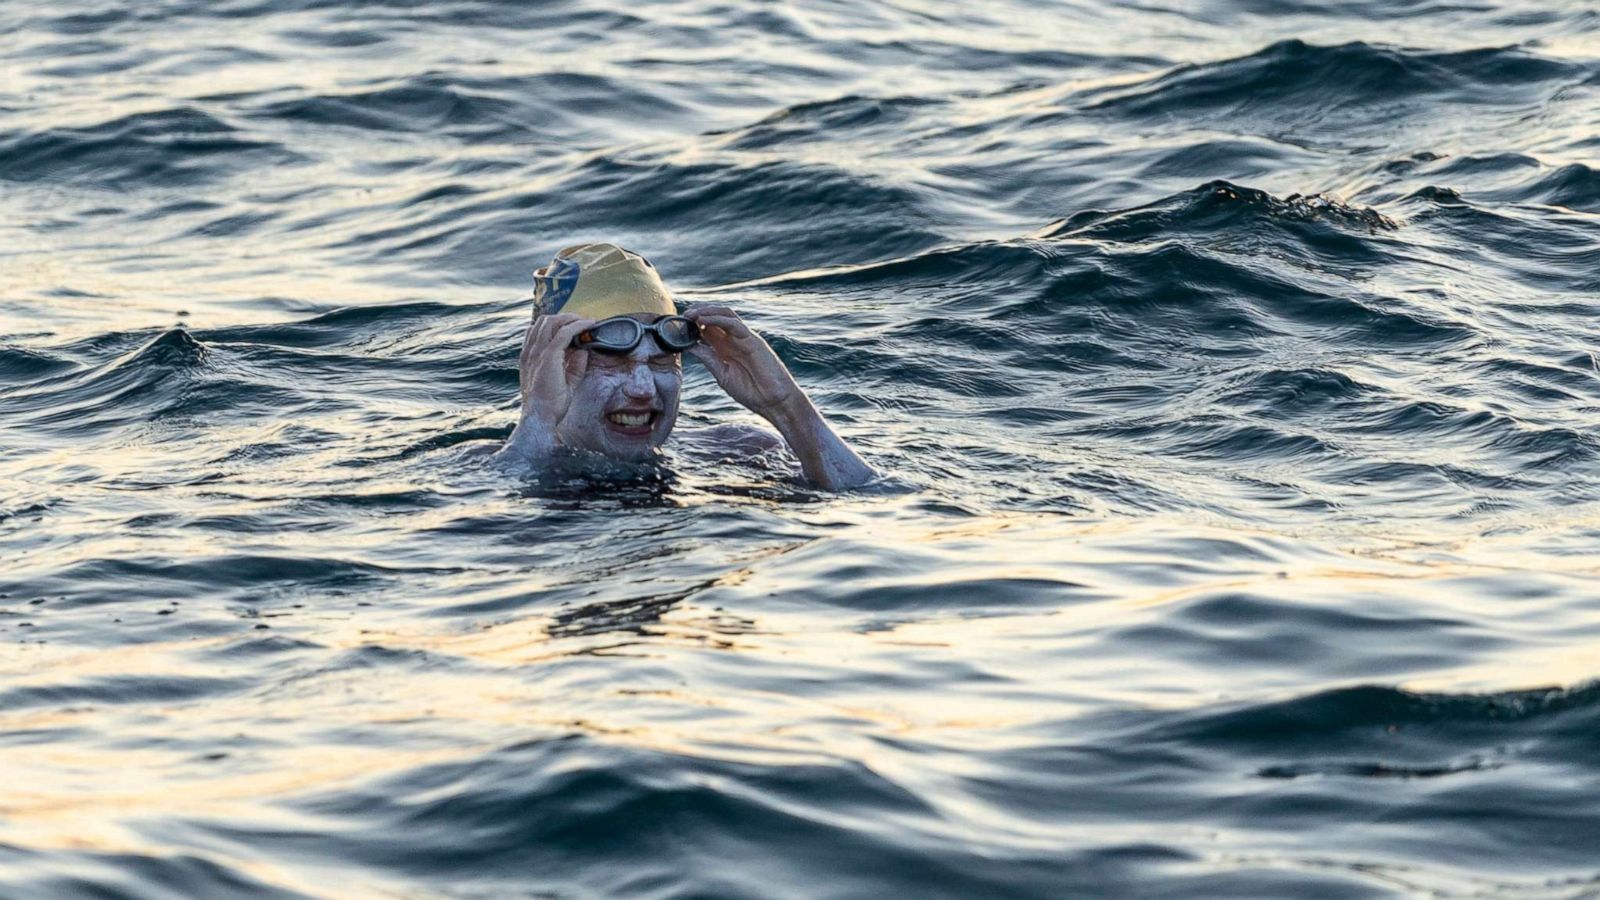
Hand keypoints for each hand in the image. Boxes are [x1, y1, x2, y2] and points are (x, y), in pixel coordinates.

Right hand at [517, 312, 594, 431]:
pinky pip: (564, 332)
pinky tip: (589, 325)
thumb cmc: (550, 404)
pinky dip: (578, 326)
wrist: (540, 417)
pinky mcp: (549, 356)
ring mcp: (538, 352)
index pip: (537, 330)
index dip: (556, 324)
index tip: (573, 327)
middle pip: (544, 321)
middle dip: (565, 317)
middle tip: (583, 322)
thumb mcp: (566, 380)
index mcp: (529, 357)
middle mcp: (530, 352)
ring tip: (587, 322)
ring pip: (552, 321)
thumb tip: (584, 350)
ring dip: (571, 318)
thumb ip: (574, 364)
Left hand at [684, 305, 803, 422]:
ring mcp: (743, 338)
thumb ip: (708, 358)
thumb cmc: (751, 391)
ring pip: (724, 314)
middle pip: (714, 317)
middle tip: (682, 316)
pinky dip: (718, 318)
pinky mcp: (752, 340)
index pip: (707, 329)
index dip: (692, 324)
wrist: (773, 401)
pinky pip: (734, 323)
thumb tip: (689, 346)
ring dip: (706, 311)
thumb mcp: (722, 374)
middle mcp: (733, 340)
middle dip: (698, 313)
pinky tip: (704, 319)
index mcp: (725, 348)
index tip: (677, 325)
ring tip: (690, 314)